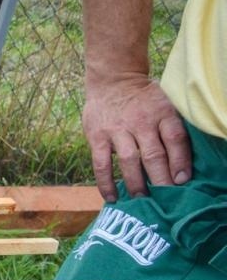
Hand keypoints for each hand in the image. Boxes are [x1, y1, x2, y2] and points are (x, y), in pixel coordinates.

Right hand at [82, 77, 190, 201]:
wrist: (113, 80)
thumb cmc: (145, 99)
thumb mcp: (165, 104)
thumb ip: (173, 128)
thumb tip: (182, 164)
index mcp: (162, 112)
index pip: (175, 139)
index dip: (180, 162)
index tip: (183, 180)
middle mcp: (141, 121)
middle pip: (153, 155)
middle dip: (161, 180)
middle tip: (165, 198)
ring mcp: (118, 130)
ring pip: (129, 162)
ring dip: (136, 184)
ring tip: (142, 199)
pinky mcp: (97, 137)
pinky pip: (101, 164)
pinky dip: (106, 183)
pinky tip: (112, 198)